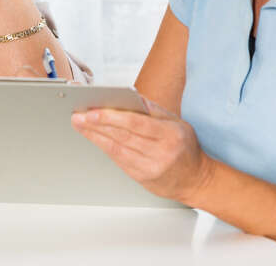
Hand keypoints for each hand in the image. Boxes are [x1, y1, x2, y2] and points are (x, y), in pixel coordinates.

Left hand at [71, 97, 214, 204]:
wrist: (196, 180)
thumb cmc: (185, 147)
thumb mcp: (177, 122)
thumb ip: (152, 109)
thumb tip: (129, 96)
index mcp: (170, 134)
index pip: (137, 124)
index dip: (113, 117)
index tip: (93, 110)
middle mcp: (160, 152)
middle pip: (123, 136)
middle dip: (97, 125)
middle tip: (78, 115)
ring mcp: (150, 167)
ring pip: (117, 149)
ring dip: (95, 135)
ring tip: (80, 123)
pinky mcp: (142, 177)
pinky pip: (118, 159)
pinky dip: (104, 146)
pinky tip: (93, 137)